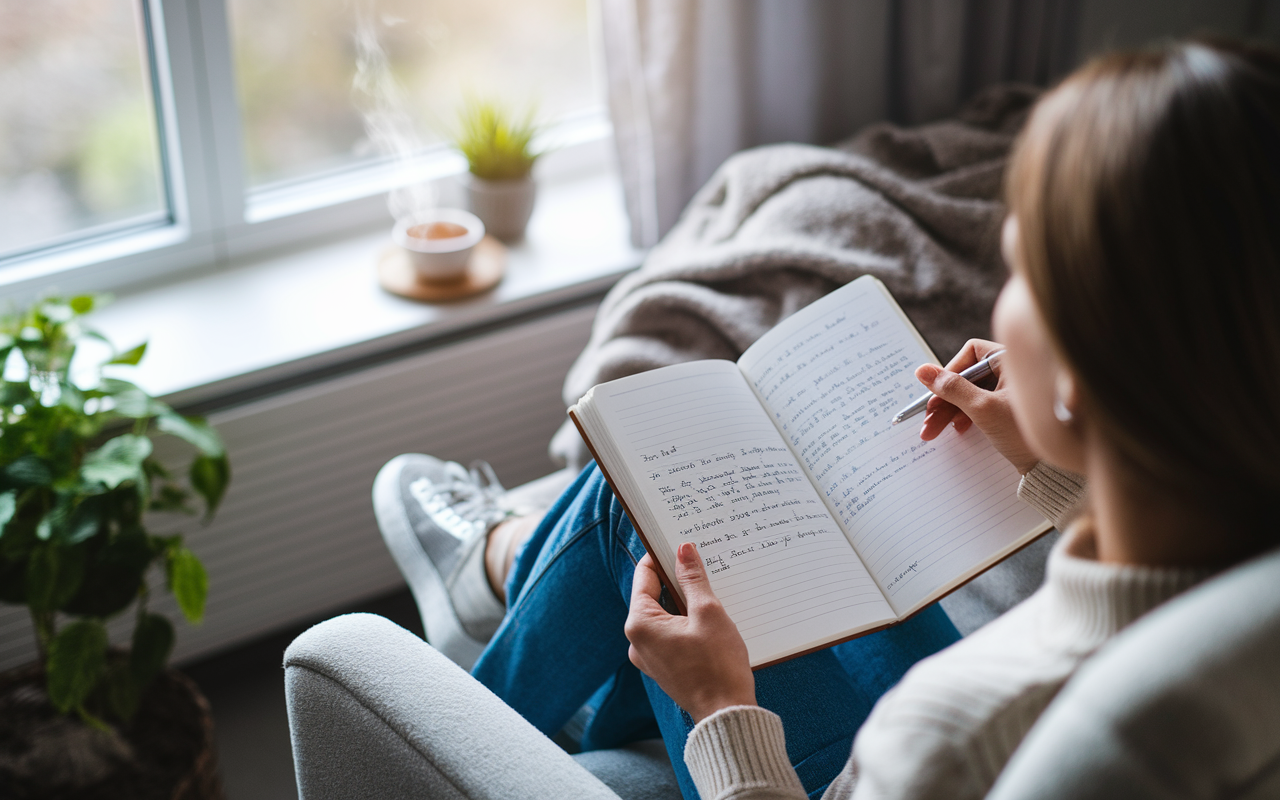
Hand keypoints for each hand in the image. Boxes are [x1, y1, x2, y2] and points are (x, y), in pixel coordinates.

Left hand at [625, 544, 756, 721]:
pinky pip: (670, 634)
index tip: (679, 543)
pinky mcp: (663, 667)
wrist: (726, 714)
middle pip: (653, 595)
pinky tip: (708, 618)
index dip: (662, 556)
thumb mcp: (708, 613)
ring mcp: (649, 656)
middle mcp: (637, 641)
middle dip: (676, 579)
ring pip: (664, 616)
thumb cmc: (717, 665)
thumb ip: (692, 578)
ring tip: (709, 590)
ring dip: (684, 602)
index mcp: (640, 624)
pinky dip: (685, 622)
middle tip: (700, 563)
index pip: (644, 575)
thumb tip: (683, 549)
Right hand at [915, 338, 1038, 474]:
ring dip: (950, 411)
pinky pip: (980, 405)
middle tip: (928, 420)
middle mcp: (1012, 372)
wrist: (1050, 467)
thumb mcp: (983, 408)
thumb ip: (951, 388)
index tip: (938, 393)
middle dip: (944, 399)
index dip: (950, 371)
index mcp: (1012, 362)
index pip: (971, 353)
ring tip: (933, 431)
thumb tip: (922, 371)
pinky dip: (965, 416)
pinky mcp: (1009, 409)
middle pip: (967, 376)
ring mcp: (1011, 391)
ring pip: (971, 393)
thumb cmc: (1025, 432)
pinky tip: (958, 429)